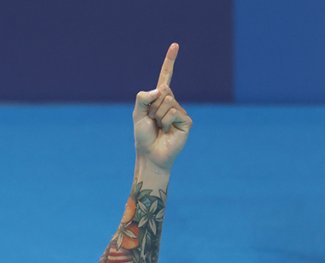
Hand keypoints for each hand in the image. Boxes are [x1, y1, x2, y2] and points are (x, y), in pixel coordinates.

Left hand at [133, 43, 191, 172]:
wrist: (151, 155)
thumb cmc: (143, 136)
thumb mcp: (138, 115)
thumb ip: (143, 99)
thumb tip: (160, 89)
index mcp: (159, 99)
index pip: (166, 76)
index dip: (170, 61)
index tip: (175, 44)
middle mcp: (171, 102)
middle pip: (162, 92)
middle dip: (152, 108)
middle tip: (152, 122)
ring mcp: (180, 111)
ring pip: (167, 102)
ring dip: (158, 116)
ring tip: (159, 128)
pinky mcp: (186, 121)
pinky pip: (174, 112)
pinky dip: (166, 121)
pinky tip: (168, 131)